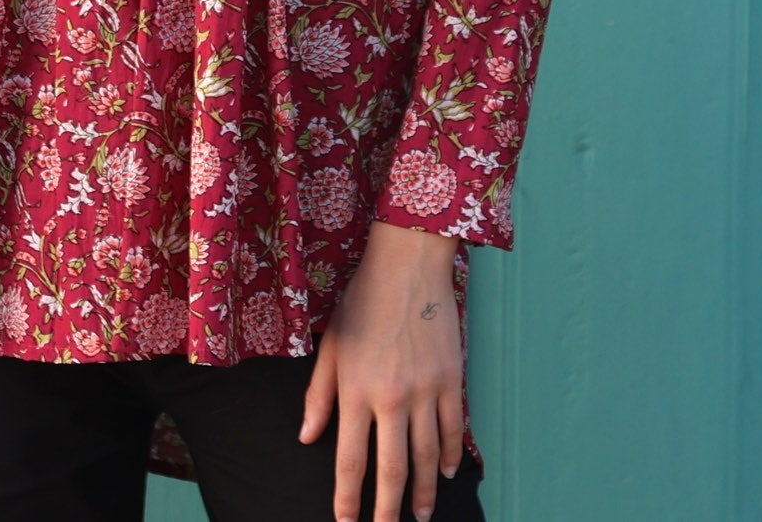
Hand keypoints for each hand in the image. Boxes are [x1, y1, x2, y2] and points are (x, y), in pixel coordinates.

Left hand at [298, 221, 463, 521]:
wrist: (406, 264)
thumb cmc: (362, 300)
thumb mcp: (331, 343)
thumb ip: (319, 394)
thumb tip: (307, 437)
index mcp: (355, 389)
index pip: (349, 459)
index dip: (348, 498)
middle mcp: (390, 397)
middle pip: (391, 469)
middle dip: (387, 508)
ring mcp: (424, 390)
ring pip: (426, 456)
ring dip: (422, 490)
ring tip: (419, 514)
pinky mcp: (451, 379)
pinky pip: (454, 429)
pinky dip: (453, 456)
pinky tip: (447, 473)